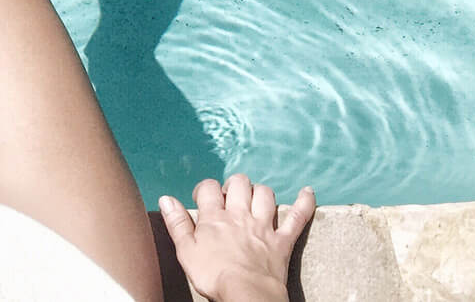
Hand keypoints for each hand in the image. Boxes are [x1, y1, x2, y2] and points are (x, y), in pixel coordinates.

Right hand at [158, 174, 315, 301]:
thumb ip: (176, 223)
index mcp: (215, 217)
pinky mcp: (282, 241)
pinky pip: (297, 217)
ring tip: (255, 198)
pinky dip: (304, 203)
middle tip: (230, 198)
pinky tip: (308, 192)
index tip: (203, 199)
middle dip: (234, 185)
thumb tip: (165, 199)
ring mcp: (263, 226)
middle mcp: (240, 215)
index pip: (209, 188)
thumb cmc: (213, 276)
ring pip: (265, 194)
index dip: (205, 190)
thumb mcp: (186, 251)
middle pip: (239, 183)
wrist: (247, 296)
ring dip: (260, 192)